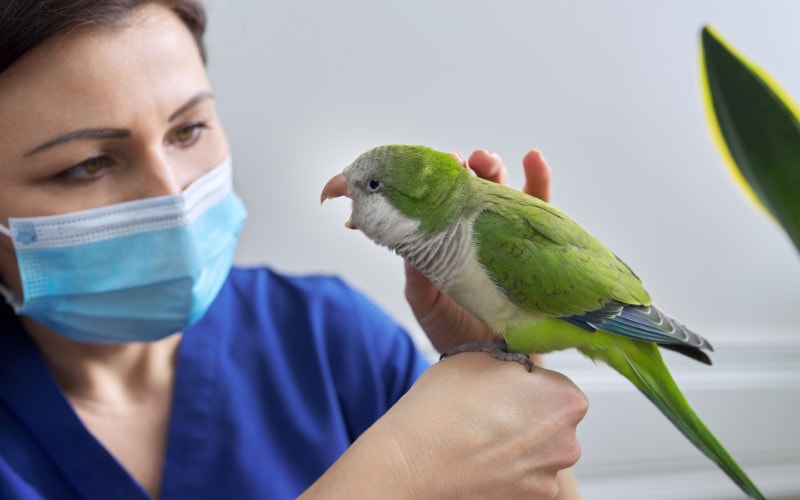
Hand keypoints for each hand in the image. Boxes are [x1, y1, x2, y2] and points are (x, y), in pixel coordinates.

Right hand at [301, 352, 586, 498]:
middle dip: (528, 414)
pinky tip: (481, 458)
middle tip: (491, 410)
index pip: (556, 384)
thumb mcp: (482, 356)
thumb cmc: (445, 406)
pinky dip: (509, 469)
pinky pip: (526, 475)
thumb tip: (520, 361)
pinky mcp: (532, 499)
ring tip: (481, 435)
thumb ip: (514, 360)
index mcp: (565, 400)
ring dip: (519, 442)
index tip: (505, 386)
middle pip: (553, 420)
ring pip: (539, 449)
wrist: (415, 459)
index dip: (528, 382)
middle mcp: (568, 441)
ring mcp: (550, 475)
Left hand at [405, 149, 551, 352]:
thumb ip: (418, 271)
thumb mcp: (425, 301)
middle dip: (472, 169)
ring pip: (507, 194)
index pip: (446, 201)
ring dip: (498, 171)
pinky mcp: (538, 251)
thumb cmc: (452, 331)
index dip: (442, 180)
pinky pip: (543, 213)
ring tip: (489, 162)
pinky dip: (540, 180)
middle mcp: (480, 234)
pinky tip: (535, 160)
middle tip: (468, 162)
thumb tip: (408, 240)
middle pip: (477, 191)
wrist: (486, 365)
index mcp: (450, 240)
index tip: (438, 167)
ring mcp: (510, 239)